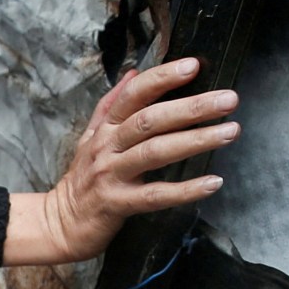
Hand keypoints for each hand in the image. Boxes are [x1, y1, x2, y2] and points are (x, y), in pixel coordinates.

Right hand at [4, 58, 238, 264]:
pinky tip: (212, 182)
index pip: (133, 96)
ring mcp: (111, 175)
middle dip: (191, 108)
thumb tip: (133, 74)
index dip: (161, 79)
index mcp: (105, 130)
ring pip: (155, 152)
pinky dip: (185, 190)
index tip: (192, 66)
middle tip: (228, 100)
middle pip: (149, 121)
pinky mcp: (117, 204)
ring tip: (229, 132)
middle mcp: (107, 148)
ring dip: (195, 141)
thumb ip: (110, 106)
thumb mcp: (90, 138)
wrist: (59, 223)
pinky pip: (155, 195)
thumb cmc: (82, 180)